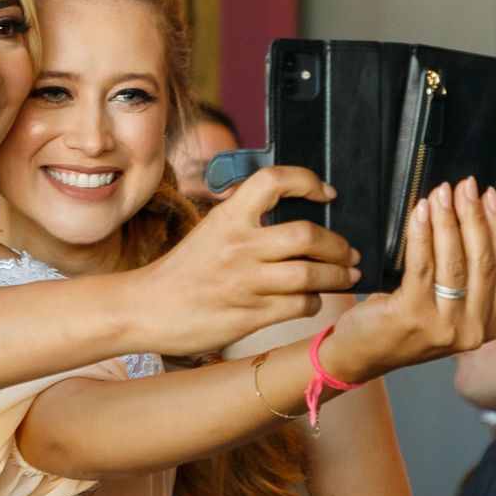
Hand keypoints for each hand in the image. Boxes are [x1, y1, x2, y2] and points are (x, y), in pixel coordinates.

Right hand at [133, 167, 359, 356]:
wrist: (146, 309)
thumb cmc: (180, 272)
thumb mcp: (209, 232)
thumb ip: (243, 220)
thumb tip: (286, 211)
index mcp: (227, 218)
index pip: (273, 181)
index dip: (307, 181)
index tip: (326, 194)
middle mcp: (238, 246)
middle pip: (307, 235)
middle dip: (337, 245)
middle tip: (348, 251)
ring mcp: (246, 283)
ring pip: (311, 275)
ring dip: (337, 276)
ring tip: (346, 276)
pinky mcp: (251, 315)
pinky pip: (300, 305)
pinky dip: (314, 302)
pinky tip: (311, 300)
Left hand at [317, 179, 495, 384]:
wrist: (361, 353)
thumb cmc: (401, 321)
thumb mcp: (445, 303)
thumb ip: (464, 275)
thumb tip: (469, 215)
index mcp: (489, 324)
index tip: (489, 196)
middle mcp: (474, 329)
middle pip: (483, 261)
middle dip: (474, 216)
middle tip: (465, 185)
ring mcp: (446, 326)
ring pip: (455, 261)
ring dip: (448, 220)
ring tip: (441, 193)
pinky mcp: (413, 316)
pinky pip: (422, 265)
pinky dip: (422, 233)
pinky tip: (421, 212)